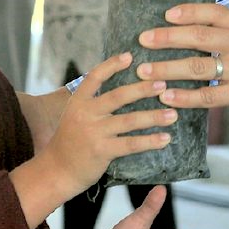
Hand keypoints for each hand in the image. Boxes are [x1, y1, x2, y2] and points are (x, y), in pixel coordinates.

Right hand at [11, 53, 175, 227]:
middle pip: (119, 96)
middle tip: (163, 84)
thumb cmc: (69, 142)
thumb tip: (118, 87)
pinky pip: (132, 144)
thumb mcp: (74, 116)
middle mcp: (86, 113)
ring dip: (154, 116)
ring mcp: (94, 132)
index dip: (112, 65)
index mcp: (78, 102)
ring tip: (172, 114)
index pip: (95, 77)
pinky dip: (150, 140)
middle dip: (143, 89)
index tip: (130, 56)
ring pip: (130, 120)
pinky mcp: (103, 151)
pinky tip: (165, 138)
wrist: (56, 171)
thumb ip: (92, 102)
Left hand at [137, 3, 228, 128]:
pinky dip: (185, 96)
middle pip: (200, 36)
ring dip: (168, 68)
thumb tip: (189, 29)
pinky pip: (208, 95)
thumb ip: (227, 34)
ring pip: (199, 66)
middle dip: (167, 38)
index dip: (188, 12)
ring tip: (145, 72)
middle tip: (143, 40)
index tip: (164, 14)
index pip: (213, 12)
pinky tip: (167, 96)